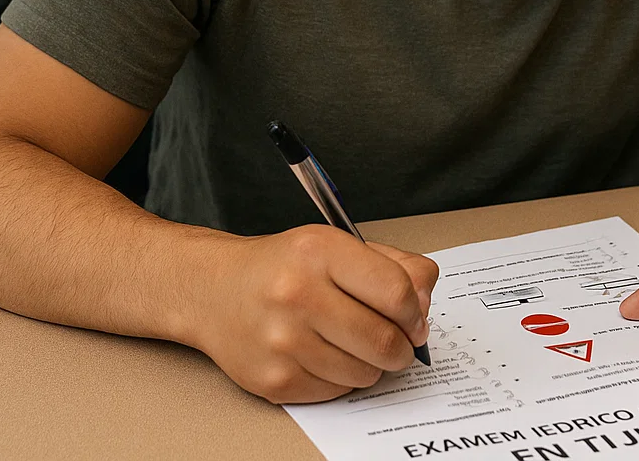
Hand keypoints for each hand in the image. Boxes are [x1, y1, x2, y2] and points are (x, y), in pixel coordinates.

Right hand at [194, 225, 438, 402]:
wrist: (213, 292)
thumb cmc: (284, 268)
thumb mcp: (338, 246)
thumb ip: (394, 267)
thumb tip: (425, 305)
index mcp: (320, 252)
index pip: (396, 292)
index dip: (416, 313)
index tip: (416, 321)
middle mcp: (297, 294)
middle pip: (384, 340)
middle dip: (401, 347)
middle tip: (396, 342)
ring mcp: (282, 340)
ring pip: (364, 373)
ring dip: (371, 365)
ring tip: (353, 345)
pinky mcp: (273, 380)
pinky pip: (336, 392)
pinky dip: (341, 379)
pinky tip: (324, 356)